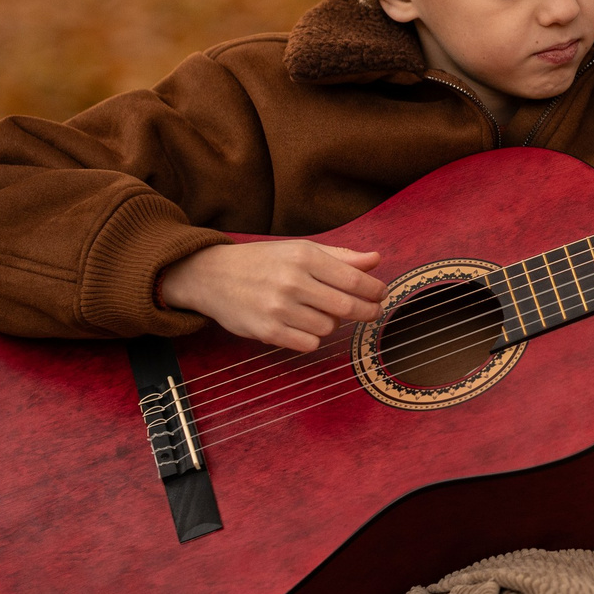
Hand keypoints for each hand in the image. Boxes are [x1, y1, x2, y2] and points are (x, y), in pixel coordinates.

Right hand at [156, 241, 385, 352]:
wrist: (211, 276)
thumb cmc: (262, 262)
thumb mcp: (299, 250)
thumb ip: (340, 256)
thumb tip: (376, 260)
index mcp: (304, 257)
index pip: (354, 279)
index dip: (374, 290)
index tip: (381, 294)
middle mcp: (292, 281)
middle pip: (347, 307)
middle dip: (366, 311)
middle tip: (372, 311)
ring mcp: (279, 308)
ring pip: (328, 327)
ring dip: (331, 323)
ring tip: (318, 312)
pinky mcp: (268, 332)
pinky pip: (309, 343)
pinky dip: (312, 337)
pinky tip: (303, 325)